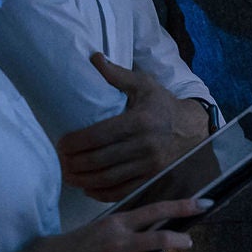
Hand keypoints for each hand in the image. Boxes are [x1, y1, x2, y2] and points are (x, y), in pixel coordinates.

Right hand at [0, 199, 205, 251]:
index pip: (155, 211)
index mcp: (113, 224)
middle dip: (180, 241)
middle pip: (162, 240)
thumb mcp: (91, 231)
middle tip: (188, 242)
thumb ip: (117, 233)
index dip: (181, 207)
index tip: (202, 204)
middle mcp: (119, 243)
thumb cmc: (59, 249)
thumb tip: (140, 240)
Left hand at [56, 55, 208, 200]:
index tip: (60, 144)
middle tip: (59, 162)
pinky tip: (87, 188)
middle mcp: (145, 145)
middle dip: (74, 163)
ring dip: (82, 180)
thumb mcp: (144, 85)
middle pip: (99, 160)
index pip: (99, 136)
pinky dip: (101, 193)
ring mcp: (150, 166)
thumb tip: (94, 58)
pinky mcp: (153, 179)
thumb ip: (118, 75)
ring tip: (67, 175)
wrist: (192, 129)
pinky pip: (122, 191)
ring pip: (108, 179)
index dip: (75, 143)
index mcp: (139, 121)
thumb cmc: (162, 105)